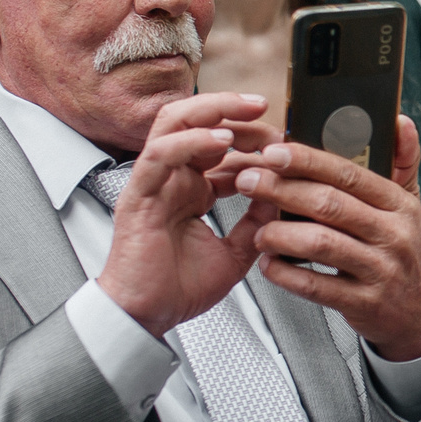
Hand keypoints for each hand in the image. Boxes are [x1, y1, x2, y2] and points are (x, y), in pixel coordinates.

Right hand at [96, 92, 272, 338]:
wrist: (149, 315)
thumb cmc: (179, 287)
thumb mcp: (236, 254)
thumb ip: (256, 224)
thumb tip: (280, 199)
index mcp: (192, 190)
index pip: (219, 147)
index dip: (250, 138)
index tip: (282, 141)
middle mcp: (172, 180)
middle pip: (195, 122)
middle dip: (230, 108)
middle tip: (263, 106)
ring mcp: (154, 183)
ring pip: (173, 125)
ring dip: (211, 112)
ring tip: (246, 111)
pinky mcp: (139, 195)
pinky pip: (161, 155)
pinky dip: (191, 142)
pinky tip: (220, 142)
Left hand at [234, 114, 420, 361]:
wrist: (418, 313)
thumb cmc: (402, 252)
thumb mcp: (408, 207)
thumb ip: (401, 163)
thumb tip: (400, 120)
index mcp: (400, 205)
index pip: (350, 175)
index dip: (307, 161)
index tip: (273, 152)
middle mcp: (394, 236)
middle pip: (330, 205)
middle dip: (282, 190)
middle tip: (249, 182)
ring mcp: (381, 271)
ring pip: (321, 244)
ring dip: (280, 235)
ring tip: (258, 231)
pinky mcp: (365, 304)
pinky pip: (316, 287)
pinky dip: (286, 275)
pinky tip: (269, 265)